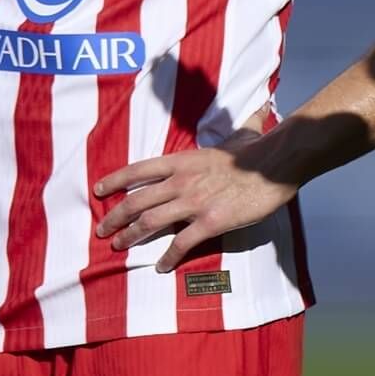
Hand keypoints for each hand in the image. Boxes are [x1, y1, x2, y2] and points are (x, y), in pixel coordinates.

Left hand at [93, 132, 295, 273]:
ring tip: (119, 247)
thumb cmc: (258, 149)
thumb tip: (261, 109)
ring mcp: (194, 202)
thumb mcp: (241, 134)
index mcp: (183, 160)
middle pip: (136, 200)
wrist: (276, 164)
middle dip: (114, 217)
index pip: (138, 170)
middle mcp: (181, 181)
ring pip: (149, 222)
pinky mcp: (210, 222)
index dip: (115, 180)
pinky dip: (168, 257)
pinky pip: (181, 244)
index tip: (98, 190)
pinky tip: (161, 266)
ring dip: (130, 237)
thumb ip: (242, 125)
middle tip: (102, 231)